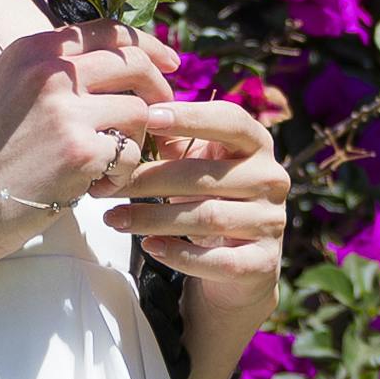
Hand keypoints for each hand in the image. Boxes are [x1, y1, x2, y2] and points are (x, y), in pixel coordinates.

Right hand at [0, 25, 167, 244]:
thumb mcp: (2, 89)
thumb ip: (46, 72)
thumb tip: (100, 64)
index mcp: (33, 51)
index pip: (108, 30)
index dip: (148, 44)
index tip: (168, 62)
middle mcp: (51, 72)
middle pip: (134, 65)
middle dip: (158, 89)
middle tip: (161, 114)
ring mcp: (67, 111)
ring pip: (139, 113)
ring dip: (134, 141)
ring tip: (107, 165)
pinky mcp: (80, 152)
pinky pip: (130, 155)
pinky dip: (122, 174)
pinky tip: (96, 187)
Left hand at [104, 64, 290, 311]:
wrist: (241, 260)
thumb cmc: (211, 198)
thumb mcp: (197, 163)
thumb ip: (172, 140)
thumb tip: (131, 119)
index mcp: (257, 145)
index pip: (230, 121)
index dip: (191, 117)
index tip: (148, 117)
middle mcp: (272, 179)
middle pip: (206, 175)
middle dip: (150, 179)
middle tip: (108, 184)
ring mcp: (271, 221)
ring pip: (207, 217)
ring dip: (153, 218)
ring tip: (113, 218)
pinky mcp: (263, 262)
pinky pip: (218, 259)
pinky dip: (181, 254)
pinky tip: (150, 246)